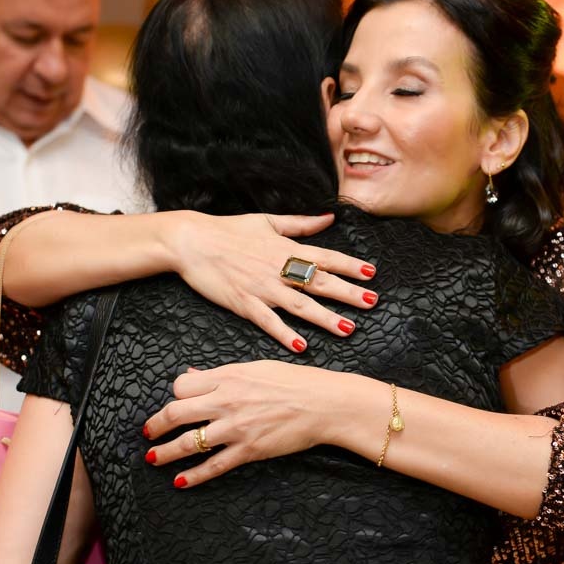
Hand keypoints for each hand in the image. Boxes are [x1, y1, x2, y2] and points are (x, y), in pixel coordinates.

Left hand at [142, 362, 371, 487]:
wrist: (324, 403)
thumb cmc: (295, 381)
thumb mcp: (256, 368)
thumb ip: (221, 373)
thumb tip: (194, 374)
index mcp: (228, 377)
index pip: (182, 386)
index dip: (174, 394)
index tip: (174, 402)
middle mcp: (226, 401)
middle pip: (176, 413)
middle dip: (156, 424)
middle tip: (148, 432)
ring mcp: (236, 427)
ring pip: (188, 442)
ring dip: (165, 452)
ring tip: (152, 458)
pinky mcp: (248, 450)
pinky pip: (213, 465)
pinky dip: (193, 475)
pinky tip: (180, 481)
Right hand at [168, 213, 378, 352]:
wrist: (191, 241)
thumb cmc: (229, 229)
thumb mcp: (268, 221)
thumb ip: (301, 224)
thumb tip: (329, 218)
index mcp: (285, 248)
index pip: (325, 257)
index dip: (349, 266)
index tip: (371, 273)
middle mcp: (278, 268)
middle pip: (319, 282)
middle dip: (348, 293)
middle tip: (372, 302)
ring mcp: (262, 288)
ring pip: (300, 305)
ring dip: (325, 318)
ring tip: (348, 328)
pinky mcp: (244, 303)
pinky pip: (268, 322)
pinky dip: (285, 334)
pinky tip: (302, 346)